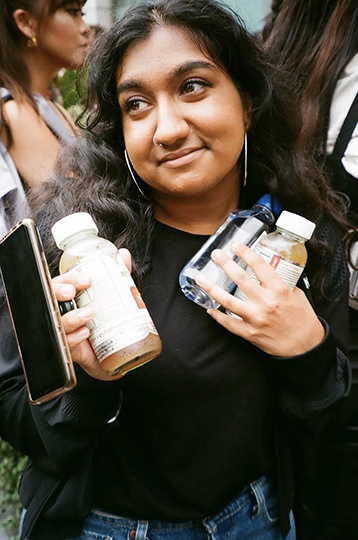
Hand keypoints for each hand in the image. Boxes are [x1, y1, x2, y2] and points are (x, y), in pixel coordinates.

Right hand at [52, 248, 131, 380]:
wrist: (109, 354)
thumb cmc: (105, 322)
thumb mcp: (113, 296)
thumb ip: (117, 275)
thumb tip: (124, 255)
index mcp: (70, 295)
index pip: (63, 281)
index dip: (70, 278)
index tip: (86, 279)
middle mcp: (63, 310)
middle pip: (50, 296)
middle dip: (59, 291)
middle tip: (73, 293)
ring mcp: (63, 328)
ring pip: (56, 319)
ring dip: (70, 316)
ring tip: (87, 314)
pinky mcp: (66, 347)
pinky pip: (63, 342)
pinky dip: (73, 338)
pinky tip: (85, 334)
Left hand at [196, 243, 324, 356]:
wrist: (306, 347)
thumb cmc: (303, 320)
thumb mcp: (297, 295)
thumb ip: (281, 284)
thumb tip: (267, 274)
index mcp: (279, 290)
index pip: (259, 266)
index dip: (245, 253)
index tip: (236, 246)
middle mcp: (265, 303)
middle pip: (240, 278)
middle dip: (225, 264)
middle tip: (215, 255)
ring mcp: (255, 318)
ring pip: (228, 301)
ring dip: (212, 288)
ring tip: (201, 279)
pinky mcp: (249, 333)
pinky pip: (229, 323)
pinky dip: (217, 316)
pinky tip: (209, 309)